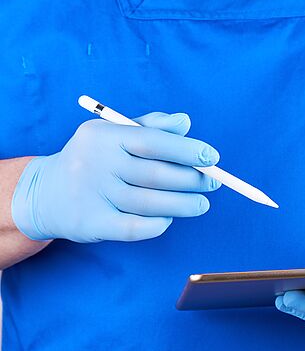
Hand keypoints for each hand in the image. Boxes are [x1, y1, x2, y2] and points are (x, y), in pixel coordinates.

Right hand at [11, 112, 220, 242]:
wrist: (45, 193)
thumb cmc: (92, 159)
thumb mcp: (113, 134)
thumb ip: (150, 126)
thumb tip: (185, 122)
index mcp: (104, 136)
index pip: (153, 141)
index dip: (187, 150)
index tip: (212, 158)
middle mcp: (96, 164)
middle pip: (156, 174)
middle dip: (193, 180)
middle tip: (213, 183)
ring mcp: (93, 195)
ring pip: (150, 203)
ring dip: (184, 205)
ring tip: (201, 204)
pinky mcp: (92, 223)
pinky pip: (135, 228)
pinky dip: (159, 224)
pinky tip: (170, 219)